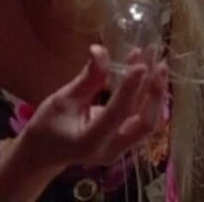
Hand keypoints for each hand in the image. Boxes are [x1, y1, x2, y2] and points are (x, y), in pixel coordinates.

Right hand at [16, 45, 167, 172]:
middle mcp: (111, 149)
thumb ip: (87, 79)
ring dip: (154, 90)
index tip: (140, 64)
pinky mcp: (124, 140)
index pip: (116, 114)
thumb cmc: (48, 126)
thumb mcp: (62, 100)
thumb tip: (99, 49)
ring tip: (157, 59)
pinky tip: (145, 69)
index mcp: (90, 142)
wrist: (44, 153)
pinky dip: (146, 94)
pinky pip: (141, 117)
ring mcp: (121, 147)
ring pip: (147, 119)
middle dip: (155, 94)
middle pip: (145, 124)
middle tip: (158, 63)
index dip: (130, 88)